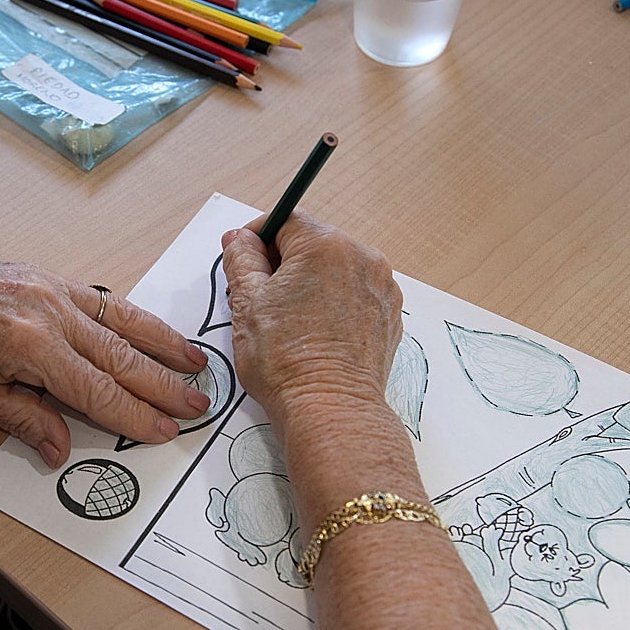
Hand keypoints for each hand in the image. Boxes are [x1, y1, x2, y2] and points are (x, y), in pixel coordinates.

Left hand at [0, 249, 209, 467]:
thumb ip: (19, 419)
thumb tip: (60, 448)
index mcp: (27, 346)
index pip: (96, 390)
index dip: (134, 415)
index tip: (164, 430)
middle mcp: (46, 311)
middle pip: (119, 355)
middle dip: (162, 384)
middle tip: (198, 403)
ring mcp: (46, 287)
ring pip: (118, 319)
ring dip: (160, 342)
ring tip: (195, 360)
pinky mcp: (40, 275)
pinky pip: (97, 297)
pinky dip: (128, 315)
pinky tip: (148, 328)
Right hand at [219, 212, 402, 429]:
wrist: (330, 410)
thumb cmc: (287, 362)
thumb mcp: (246, 303)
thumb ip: (241, 259)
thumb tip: (240, 240)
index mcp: (325, 246)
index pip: (285, 220)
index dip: (257, 237)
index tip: (243, 258)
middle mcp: (362, 258)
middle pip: (312, 243)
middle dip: (283, 263)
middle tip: (260, 298)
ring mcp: (381, 286)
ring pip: (334, 269)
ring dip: (309, 283)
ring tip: (288, 320)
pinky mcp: (389, 313)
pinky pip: (354, 293)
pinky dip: (333, 303)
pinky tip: (314, 331)